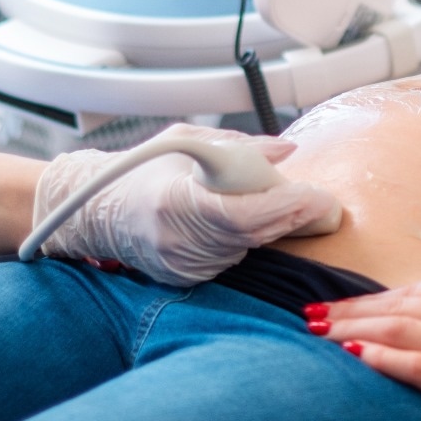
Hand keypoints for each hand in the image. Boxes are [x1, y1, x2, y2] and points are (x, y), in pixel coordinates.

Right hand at [33, 125, 341, 286]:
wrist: (95, 211)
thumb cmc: (141, 170)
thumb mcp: (184, 141)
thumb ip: (237, 146)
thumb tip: (286, 152)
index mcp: (174, 201)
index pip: (243, 213)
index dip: (285, 207)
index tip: (318, 197)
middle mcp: (177, 241)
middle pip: (253, 235)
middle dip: (294, 219)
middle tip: (325, 205)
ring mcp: (180, 266)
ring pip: (247, 249)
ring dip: (273, 229)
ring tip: (289, 206)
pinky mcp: (184, 279)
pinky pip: (231, 259)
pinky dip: (248, 241)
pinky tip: (251, 224)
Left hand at [311, 273, 420, 420]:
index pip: (409, 292)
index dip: (366, 300)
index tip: (335, 307)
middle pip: (395, 308)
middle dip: (347, 314)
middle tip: (310, 319)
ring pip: (398, 332)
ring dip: (352, 333)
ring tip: (320, 338)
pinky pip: (418, 368)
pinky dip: (384, 359)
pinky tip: (357, 357)